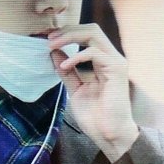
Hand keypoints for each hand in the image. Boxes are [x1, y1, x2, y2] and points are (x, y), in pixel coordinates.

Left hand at [48, 25, 138, 161]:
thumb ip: (67, 71)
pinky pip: (95, 52)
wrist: (109, 134)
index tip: (46, 38)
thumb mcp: (75, 89)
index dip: (66, 33)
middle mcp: (110, 58)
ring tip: (51, 46)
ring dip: (69, 37)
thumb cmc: (96, 116)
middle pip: (90, 29)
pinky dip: (76, 56)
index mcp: (102, 61)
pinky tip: (64, 66)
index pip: (86, 35)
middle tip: (48, 38)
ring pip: (93, 34)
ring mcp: (115, 62)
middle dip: (67, 30)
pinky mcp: (117, 70)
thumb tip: (54, 52)